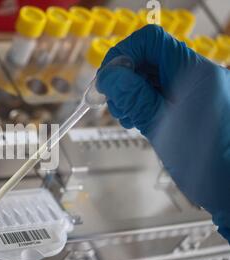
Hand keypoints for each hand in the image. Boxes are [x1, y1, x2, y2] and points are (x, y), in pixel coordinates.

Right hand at [97, 25, 229, 239]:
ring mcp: (196, 89)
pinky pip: (161, 91)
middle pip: (149, 57)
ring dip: (130, 92)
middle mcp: (197, 74)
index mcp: (194, 72)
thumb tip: (108, 75)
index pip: (150, 41)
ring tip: (125, 116)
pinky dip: (142, 101)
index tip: (107, 80)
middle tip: (113, 104)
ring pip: (152, 75)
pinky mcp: (192, 103)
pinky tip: (136, 119)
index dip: (123, 55)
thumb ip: (134, 96)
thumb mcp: (161, 126)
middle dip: (124, 77)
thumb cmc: (207, 162)